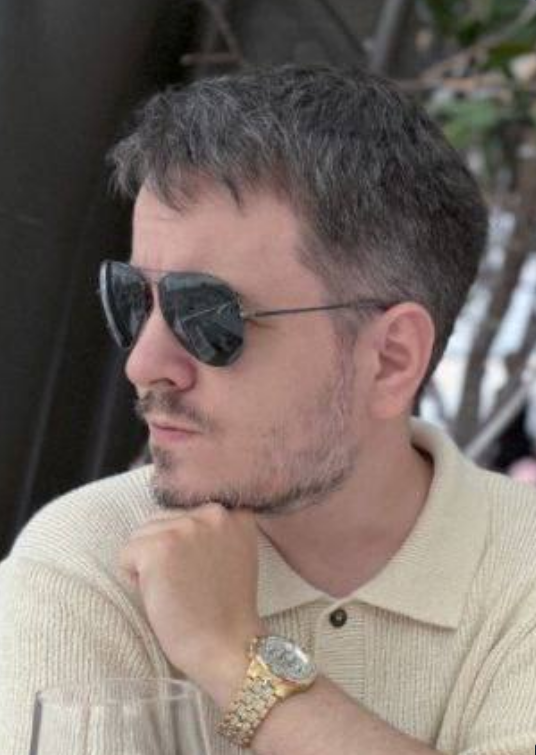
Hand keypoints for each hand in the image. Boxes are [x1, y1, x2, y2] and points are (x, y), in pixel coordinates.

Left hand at [119, 503, 265, 706]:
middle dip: (165, 551)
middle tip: (187, 585)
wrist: (227, 646)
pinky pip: (126, 555)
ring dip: (148, 564)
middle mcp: (212, 513)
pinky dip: (133, 578)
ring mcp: (185, 528)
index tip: (201, 571)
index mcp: (235, 514)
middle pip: (163, 521)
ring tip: (175, 590)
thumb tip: (173, 523)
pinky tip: (159, 596)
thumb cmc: (226, 610)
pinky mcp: (158, 547)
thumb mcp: (233, 554)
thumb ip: (213, 532)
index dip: (186, 545)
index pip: (188, 514)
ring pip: (142, 535)